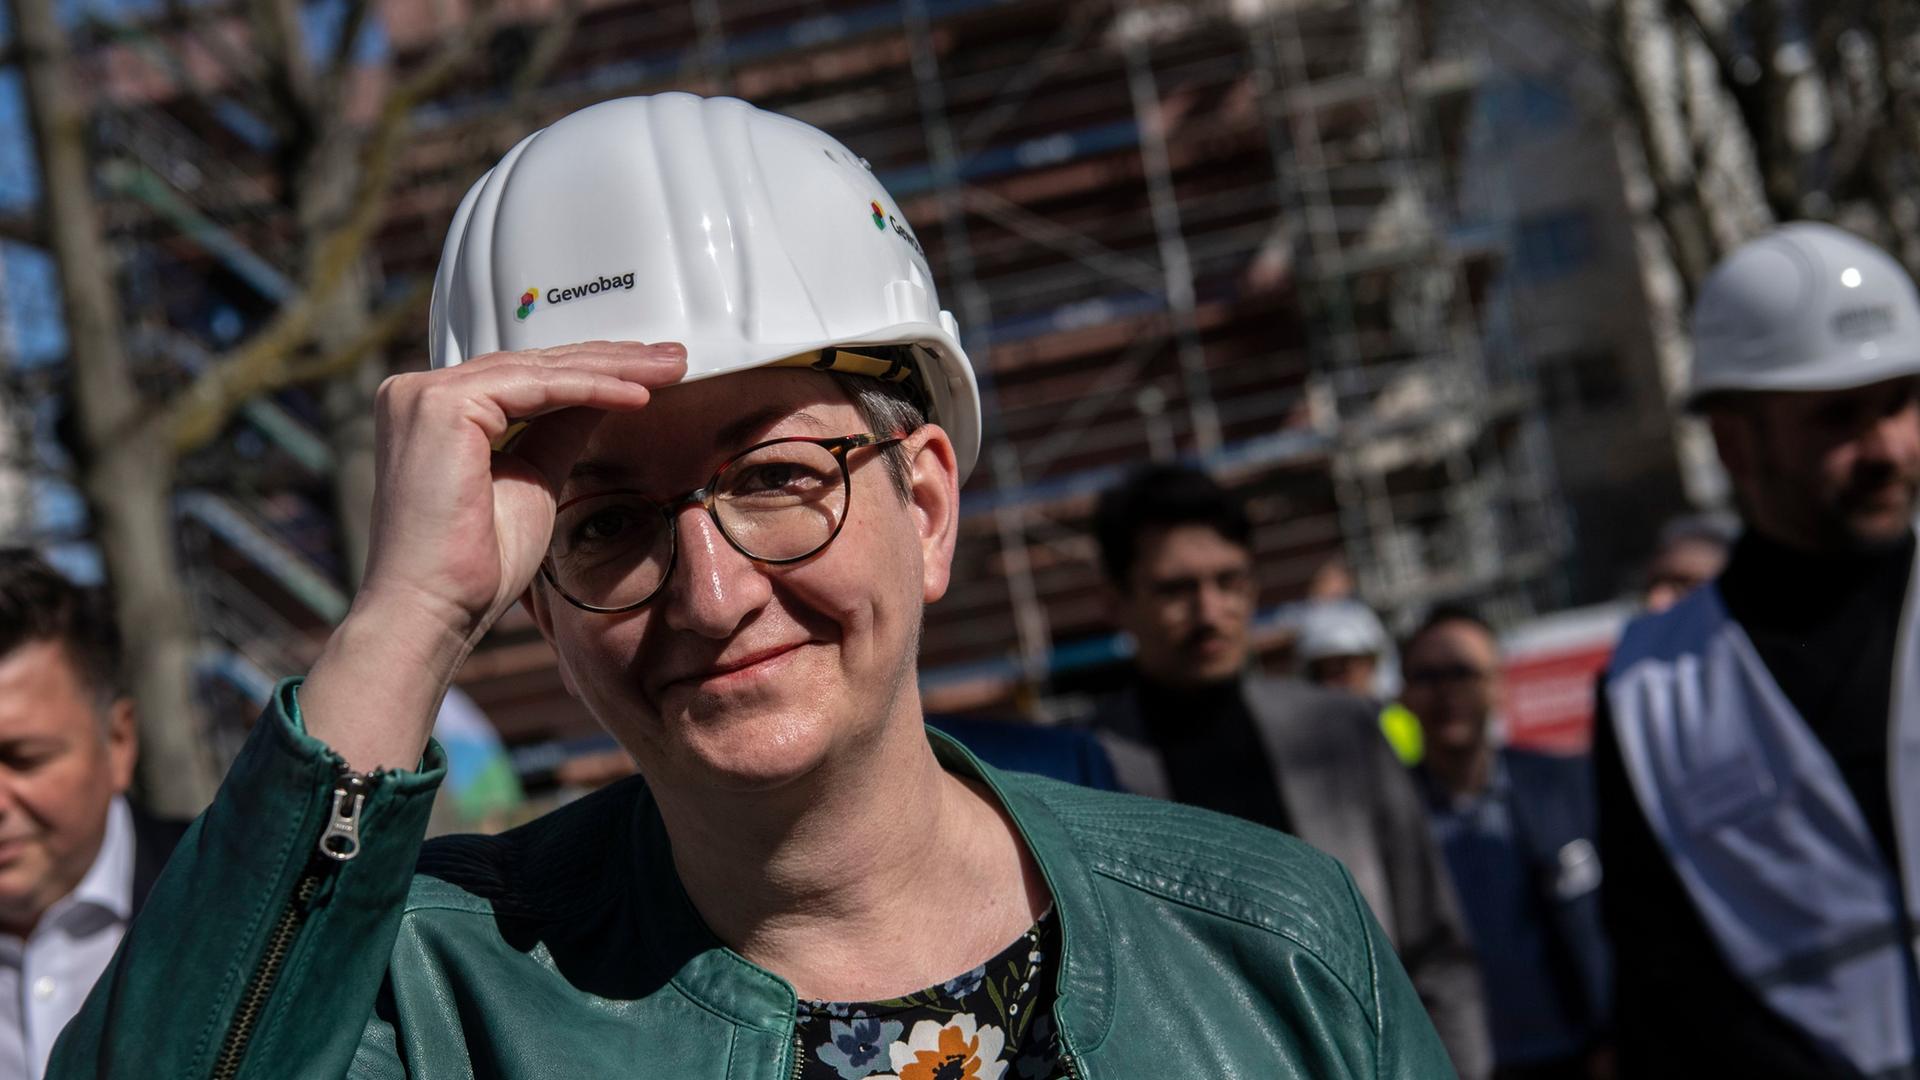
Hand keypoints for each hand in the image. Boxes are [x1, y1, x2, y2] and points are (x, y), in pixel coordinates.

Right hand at [305, 341, 685, 770]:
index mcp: (433, 408)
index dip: (592, 371)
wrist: (433, 611)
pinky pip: (538, 389)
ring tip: (672, 368)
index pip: (526, 376)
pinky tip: (640, 395)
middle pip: (535, 366)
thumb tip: (601, 395)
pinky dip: (594, 390)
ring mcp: (424, 394)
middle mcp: (418, 391)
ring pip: (541, 371)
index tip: (650, 373)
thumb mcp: (534, 479)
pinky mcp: (441, 404)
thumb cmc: (475, 566)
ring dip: (614, 369)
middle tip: (674, 357)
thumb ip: (558, 432)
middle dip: (612, 361)